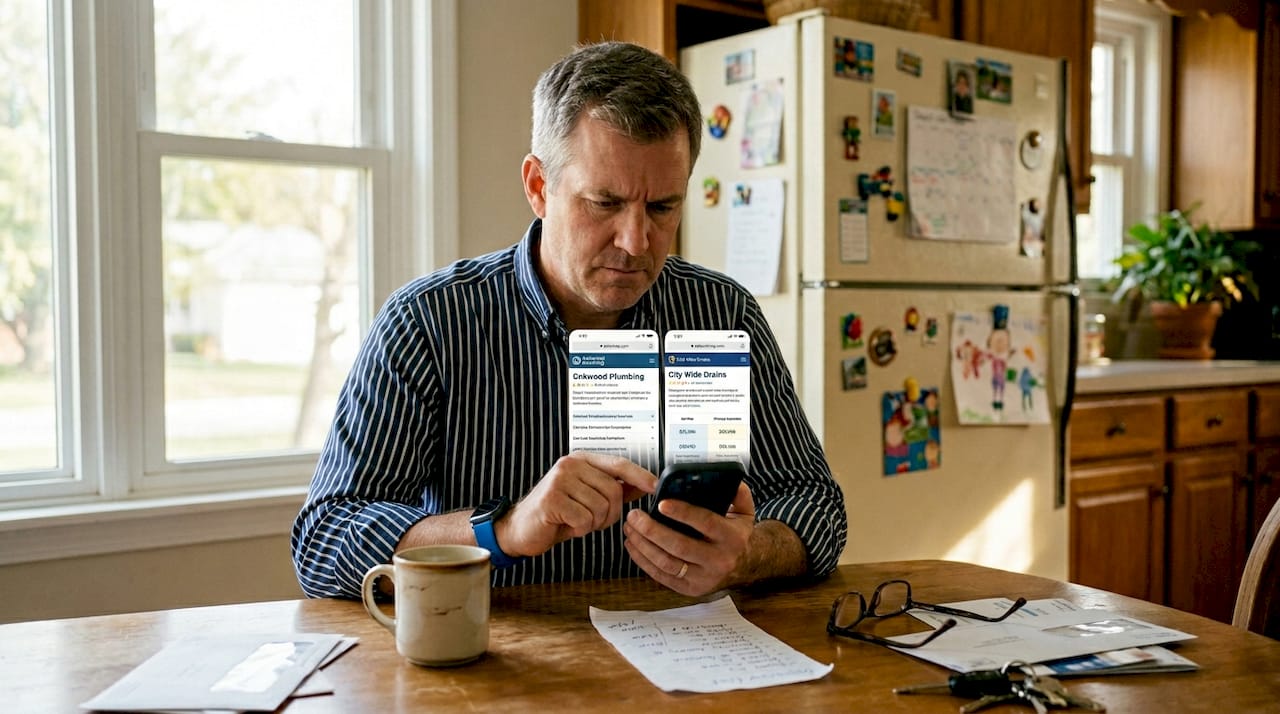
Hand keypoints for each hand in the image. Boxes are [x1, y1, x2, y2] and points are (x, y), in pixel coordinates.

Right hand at [498, 452, 655, 557]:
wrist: (520, 528)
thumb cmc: (556, 513)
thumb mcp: (588, 496)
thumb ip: (615, 487)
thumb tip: (645, 484)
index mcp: (582, 460)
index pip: (619, 464)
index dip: (640, 476)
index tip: (655, 487)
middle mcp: (570, 464)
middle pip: (613, 491)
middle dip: (610, 514)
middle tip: (593, 520)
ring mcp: (560, 480)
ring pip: (601, 507)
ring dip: (594, 523)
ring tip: (577, 521)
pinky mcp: (552, 499)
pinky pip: (584, 520)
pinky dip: (580, 530)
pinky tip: (567, 526)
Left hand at [623, 480, 755, 595]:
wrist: (742, 567)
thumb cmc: (735, 534)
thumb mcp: (744, 512)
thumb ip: (737, 493)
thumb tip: (726, 477)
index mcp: (732, 538)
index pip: (706, 523)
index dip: (683, 513)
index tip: (661, 503)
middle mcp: (718, 560)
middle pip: (680, 546)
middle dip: (652, 530)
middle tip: (634, 515)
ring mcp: (703, 578)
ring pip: (667, 563)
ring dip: (643, 545)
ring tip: (630, 528)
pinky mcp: (689, 589)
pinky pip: (661, 576)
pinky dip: (643, 560)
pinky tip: (632, 545)